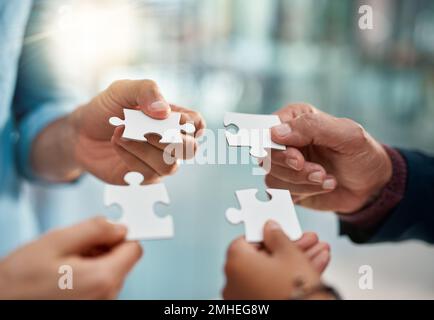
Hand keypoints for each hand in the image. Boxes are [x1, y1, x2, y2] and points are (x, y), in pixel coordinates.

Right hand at [0, 218, 141, 298]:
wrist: (0, 304)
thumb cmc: (19, 280)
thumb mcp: (55, 241)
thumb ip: (94, 229)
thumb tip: (119, 225)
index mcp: (102, 278)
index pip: (134, 249)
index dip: (120, 234)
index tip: (106, 230)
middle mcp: (106, 296)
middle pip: (123, 260)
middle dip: (104, 247)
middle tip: (75, 246)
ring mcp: (100, 304)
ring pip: (112, 271)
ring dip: (95, 260)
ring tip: (65, 262)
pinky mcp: (92, 307)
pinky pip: (101, 284)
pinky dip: (89, 273)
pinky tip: (66, 274)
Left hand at [70, 79, 204, 184]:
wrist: (81, 133)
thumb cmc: (106, 109)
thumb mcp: (122, 90)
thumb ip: (145, 91)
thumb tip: (165, 112)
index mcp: (173, 119)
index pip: (196, 124)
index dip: (189, 124)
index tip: (169, 118)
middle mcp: (171, 142)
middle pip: (190, 149)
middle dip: (167, 139)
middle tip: (142, 128)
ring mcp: (159, 162)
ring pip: (170, 165)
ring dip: (144, 148)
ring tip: (120, 133)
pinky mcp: (144, 177)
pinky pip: (148, 173)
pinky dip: (130, 156)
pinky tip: (117, 143)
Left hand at [223, 222, 330, 299]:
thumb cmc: (294, 290)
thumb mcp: (290, 253)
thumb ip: (277, 236)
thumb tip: (270, 229)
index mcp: (235, 262)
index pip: (247, 240)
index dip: (267, 235)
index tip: (282, 233)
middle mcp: (233, 282)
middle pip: (262, 258)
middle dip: (288, 249)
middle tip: (306, 243)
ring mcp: (243, 298)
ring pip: (270, 273)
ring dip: (293, 263)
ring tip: (317, 255)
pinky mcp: (256, 307)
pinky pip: (271, 288)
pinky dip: (288, 280)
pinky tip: (311, 271)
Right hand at [267, 103, 391, 212]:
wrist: (371, 186)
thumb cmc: (362, 154)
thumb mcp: (347, 134)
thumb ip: (312, 127)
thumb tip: (275, 133)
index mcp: (295, 119)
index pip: (268, 130)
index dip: (277, 147)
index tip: (298, 159)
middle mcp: (286, 141)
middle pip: (267, 157)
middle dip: (295, 169)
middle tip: (320, 172)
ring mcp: (284, 164)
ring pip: (272, 178)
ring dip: (302, 182)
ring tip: (326, 179)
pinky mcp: (286, 185)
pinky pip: (279, 193)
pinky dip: (302, 193)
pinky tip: (322, 187)